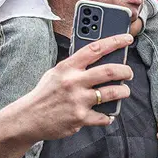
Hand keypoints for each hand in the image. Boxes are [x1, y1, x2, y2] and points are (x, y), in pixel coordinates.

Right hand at [0, 34, 134, 157]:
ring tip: (123, 91)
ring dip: (124, 92)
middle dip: (126, 71)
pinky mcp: (80, 117)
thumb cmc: (46, 93)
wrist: (29, 118)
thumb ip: (76, 66)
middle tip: (129, 73)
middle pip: (110, 71)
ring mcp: (78, 100)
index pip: (95, 49)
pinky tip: (107, 115)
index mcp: (67, 67)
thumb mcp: (56, 73)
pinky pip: (105, 117)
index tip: (128, 38)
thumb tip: (102, 59)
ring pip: (113, 93)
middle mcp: (73, 81)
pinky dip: (109, 116)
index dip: (115, 41)